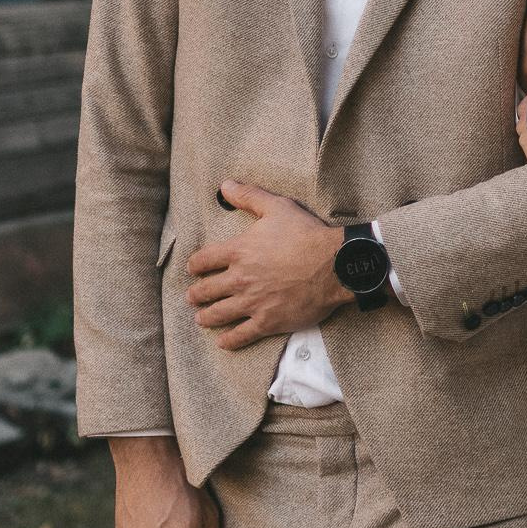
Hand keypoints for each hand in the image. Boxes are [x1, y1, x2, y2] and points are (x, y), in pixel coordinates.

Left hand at [185, 181, 349, 349]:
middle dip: (196, 294)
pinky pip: (241, 335)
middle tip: (192, 297)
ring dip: (206, 317)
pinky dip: (229, 340)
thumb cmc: (307, 235)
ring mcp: (253, 302)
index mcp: (238, 251)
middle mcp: (240, 279)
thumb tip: (225, 185)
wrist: (334, 265)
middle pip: (206, 290)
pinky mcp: (268, 321)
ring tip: (201, 318)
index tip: (193, 269)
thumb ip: (249, 197)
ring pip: (218, 314)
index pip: (204, 260)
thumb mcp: (277, 207)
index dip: (194, 265)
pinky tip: (222, 341)